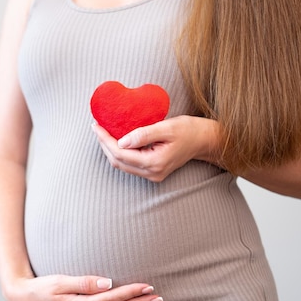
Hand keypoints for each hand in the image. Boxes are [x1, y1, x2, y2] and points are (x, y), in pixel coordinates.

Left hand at [92, 115, 220, 181]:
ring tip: (102, 131)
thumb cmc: (189, 130)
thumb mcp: (167, 128)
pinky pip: (129, 163)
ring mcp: (152, 175)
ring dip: (109, 148)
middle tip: (96, 126)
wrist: (205, 140)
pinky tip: (114, 139)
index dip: (105, 139)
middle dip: (104, 144)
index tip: (96, 125)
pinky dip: (119, 152)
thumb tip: (121, 141)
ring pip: (122, 164)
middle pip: (118, 161)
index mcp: (154, 163)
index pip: (121, 153)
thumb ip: (144, 134)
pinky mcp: (152, 172)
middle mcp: (152, 173)